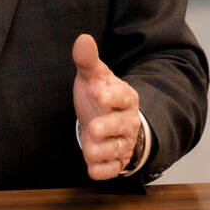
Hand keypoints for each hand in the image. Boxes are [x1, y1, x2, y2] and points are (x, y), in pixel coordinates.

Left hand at [72, 33, 140, 180]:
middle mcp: (127, 120)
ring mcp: (122, 141)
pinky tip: (92, 170)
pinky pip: (113, 167)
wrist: (108, 118)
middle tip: (94, 128)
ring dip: (103, 151)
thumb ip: (88, 60)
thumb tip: (83, 38)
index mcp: (125, 96)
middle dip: (108, 127)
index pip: (123, 96)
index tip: (102, 95)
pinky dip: (104, 170)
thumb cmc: (100, 95)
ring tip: (89, 151)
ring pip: (117, 148)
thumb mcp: (94, 76)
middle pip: (121, 124)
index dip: (114, 96)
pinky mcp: (116, 160)